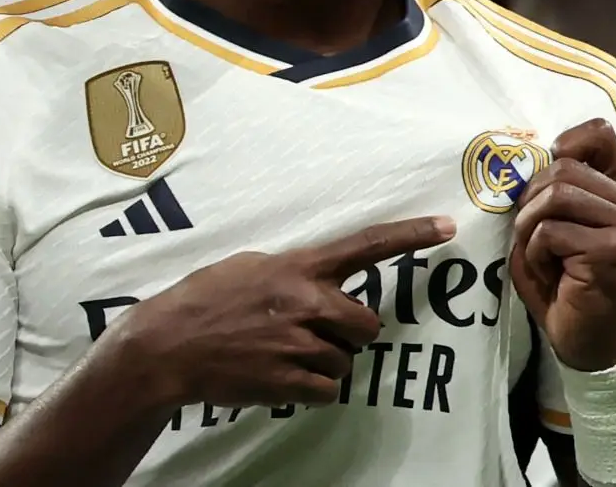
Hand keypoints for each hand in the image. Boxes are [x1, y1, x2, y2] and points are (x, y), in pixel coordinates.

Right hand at [121, 215, 455, 408]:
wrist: (167, 348)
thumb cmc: (203, 300)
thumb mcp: (249, 266)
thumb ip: (290, 271)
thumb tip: (315, 279)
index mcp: (299, 268)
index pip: (367, 245)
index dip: (411, 236)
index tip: (447, 226)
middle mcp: (307, 302)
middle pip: (368, 324)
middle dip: (350, 332)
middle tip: (315, 332)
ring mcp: (300, 344)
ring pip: (346, 360)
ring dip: (325, 361)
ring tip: (284, 353)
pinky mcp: (290, 381)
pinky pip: (329, 389)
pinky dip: (313, 388)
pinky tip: (283, 376)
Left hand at [507, 118, 615, 372]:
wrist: (588, 342)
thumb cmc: (568, 281)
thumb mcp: (560, 224)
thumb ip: (553, 188)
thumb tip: (526, 159)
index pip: (599, 133)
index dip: (562, 147)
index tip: (544, 183)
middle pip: (562, 167)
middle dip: (531, 202)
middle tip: (534, 239)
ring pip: (554, 196)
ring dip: (530, 230)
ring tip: (542, 257)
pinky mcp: (611, 249)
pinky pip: (549, 231)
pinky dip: (534, 254)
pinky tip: (553, 275)